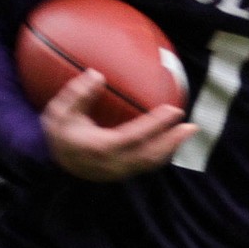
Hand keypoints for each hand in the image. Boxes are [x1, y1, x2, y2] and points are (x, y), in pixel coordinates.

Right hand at [42, 69, 196, 181]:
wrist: (56, 160)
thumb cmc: (60, 133)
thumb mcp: (59, 112)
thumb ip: (77, 94)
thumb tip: (97, 75)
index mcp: (100, 148)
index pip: (134, 137)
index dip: (156, 125)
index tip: (173, 110)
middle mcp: (113, 163)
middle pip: (149, 155)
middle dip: (172, 141)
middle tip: (192, 126)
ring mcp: (119, 171)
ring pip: (151, 162)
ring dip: (172, 148)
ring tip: (188, 131)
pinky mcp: (122, 172)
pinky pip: (147, 163)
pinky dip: (162, 152)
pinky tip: (173, 138)